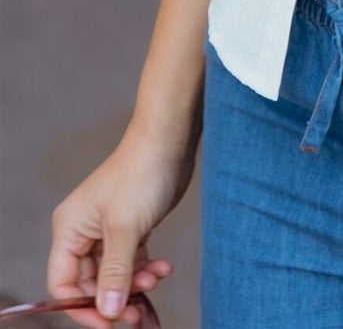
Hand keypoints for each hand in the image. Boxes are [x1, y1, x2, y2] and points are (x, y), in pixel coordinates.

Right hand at [48, 127, 194, 325]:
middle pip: (90, 283)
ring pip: (114, 273)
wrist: (169, 141)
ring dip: (135, 283)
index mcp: (69, 229)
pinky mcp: (130, 226)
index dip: (82, 308)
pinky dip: (146, 268)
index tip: (110, 322)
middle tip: (140, 312)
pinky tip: (164, 268)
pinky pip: (132, 260)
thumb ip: (115, 273)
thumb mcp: (125, 229)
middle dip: (116, 297)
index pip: (64, 284)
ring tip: (157, 278)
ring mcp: (107, 229)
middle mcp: (83, 231)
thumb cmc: (140, 175)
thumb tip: (108, 312)